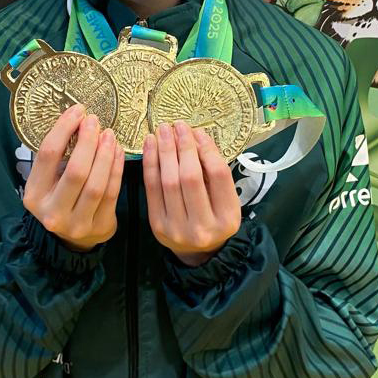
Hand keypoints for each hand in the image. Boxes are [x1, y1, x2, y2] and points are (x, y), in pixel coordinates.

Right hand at [22, 104, 125, 251]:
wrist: (73, 238)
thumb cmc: (59, 198)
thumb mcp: (48, 181)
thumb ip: (57, 157)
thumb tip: (77, 118)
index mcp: (34, 195)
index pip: (47, 156)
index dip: (64, 130)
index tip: (77, 111)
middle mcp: (52, 213)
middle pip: (75, 171)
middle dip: (88, 142)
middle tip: (95, 121)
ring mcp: (77, 223)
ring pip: (96, 184)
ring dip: (105, 155)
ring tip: (109, 135)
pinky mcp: (99, 227)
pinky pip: (112, 193)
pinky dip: (116, 169)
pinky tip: (118, 151)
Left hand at [142, 120, 241, 265]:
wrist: (198, 251)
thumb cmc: (215, 217)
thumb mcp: (226, 199)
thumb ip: (214, 172)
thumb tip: (196, 136)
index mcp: (227, 218)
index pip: (218, 176)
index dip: (207, 150)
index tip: (198, 132)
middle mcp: (202, 226)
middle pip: (190, 178)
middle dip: (183, 147)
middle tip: (178, 125)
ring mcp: (177, 228)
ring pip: (168, 181)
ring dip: (165, 151)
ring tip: (163, 130)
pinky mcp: (157, 225)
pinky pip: (151, 188)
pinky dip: (150, 163)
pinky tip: (151, 145)